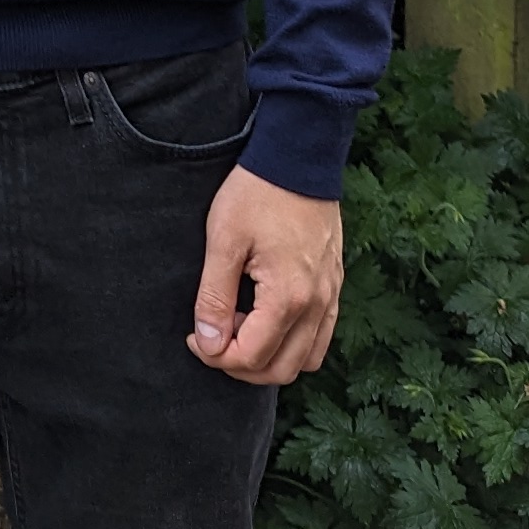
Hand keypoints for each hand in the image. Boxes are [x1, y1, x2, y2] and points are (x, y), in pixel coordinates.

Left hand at [187, 162, 342, 383]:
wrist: (298, 158)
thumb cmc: (256, 193)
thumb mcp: (223, 240)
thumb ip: (214, 296)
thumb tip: (207, 343)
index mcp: (288, 297)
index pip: (252, 357)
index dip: (215, 356)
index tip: (194, 337)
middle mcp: (317, 305)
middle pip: (281, 370)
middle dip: (241, 366)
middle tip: (212, 339)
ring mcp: (331, 297)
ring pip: (305, 360)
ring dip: (269, 359)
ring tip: (238, 327)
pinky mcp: (335, 286)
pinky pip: (320, 337)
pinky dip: (293, 344)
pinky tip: (265, 319)